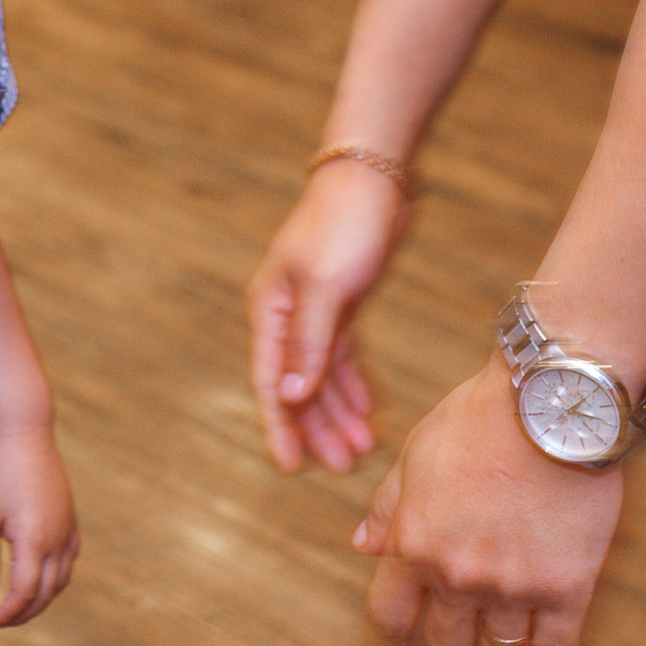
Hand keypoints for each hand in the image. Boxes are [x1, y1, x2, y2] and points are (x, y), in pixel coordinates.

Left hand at [0, 426, 78, 625]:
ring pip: (61, 580)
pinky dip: (54, 579)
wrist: (24, 435)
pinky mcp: (70, 521)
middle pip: (46, 593)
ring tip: (16, 605)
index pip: (24, 593)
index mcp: (34, 540)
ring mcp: (68, 530)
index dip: (7, 614)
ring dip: (40, 598)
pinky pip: (68, 561)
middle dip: (23, 613)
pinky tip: (36, 578)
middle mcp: (57, 539)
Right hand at [247, 159, 405, 471]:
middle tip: (343, 467)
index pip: (270, 381)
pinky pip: (344, 357)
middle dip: (318, 428)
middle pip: (298, 385)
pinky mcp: (343, 303)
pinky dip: (356, 384)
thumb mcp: (328, 285)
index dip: (280, 427)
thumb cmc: (345, 223)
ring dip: (341, 412)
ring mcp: (315, 310)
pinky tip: (370, 410)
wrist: (375, 178)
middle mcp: (286, 315)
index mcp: (270, 310)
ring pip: (323, 376)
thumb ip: (309, 342)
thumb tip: (290, 394)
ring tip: (365, 448)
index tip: (291, 467)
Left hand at [351, 360, 623, 645]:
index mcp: (413, 544)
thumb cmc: (476, 421)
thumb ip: (388, 508)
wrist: (548, 404)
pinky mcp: (567, 586)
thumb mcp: (415, 456)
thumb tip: (364, 546)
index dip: (387, 643)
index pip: (389, 618)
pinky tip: (539, 638)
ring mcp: (514, 585)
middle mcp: (458, 575)